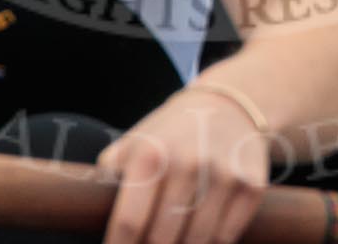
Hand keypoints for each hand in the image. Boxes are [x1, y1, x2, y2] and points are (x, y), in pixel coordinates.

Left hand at [98, 86, 270, 243]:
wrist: (230, 106)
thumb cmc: (170, 134)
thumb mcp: (134, 142)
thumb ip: (109, 176)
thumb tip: (87, 212)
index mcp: (150, 153)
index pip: (128, 222)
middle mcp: (187, 163)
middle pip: (161, 240)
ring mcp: (222, 176)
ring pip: (196, 243)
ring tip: (171, 243)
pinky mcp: (250, 187)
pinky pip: (225, 238)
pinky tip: (198, 240)